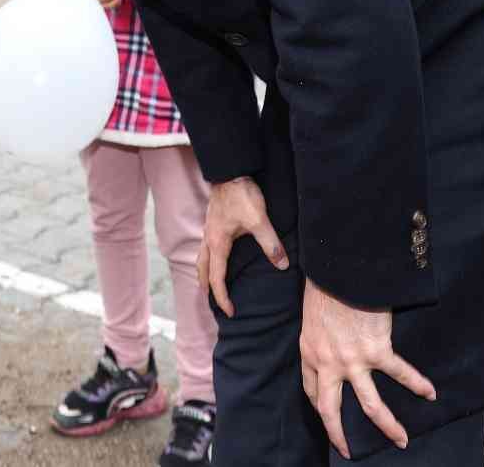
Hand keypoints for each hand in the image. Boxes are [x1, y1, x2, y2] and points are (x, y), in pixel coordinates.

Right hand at [196, 176, 288, 314]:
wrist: (229, 171)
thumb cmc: (242, 196)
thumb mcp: (259, 221)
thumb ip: (270, 244)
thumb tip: (282, 265)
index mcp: (217, 243)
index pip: (217, 278)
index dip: (223, 297)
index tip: (231, 311)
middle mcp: (208, 239)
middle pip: (202, 270)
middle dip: (207, 288)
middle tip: (215, 302)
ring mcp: (208, 230)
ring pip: (201, 257)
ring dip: (205, 273)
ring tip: (211, 283)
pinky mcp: (213, 222)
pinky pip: (206, 246)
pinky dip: (209, 259)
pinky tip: (218, 256)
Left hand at [299, 278, 435, 458]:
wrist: (340, 272)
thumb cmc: (324, 286)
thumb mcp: (312, 314)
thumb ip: (321, 334)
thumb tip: (332, 337)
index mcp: (310, 352)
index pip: (312, 389)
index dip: (320, 404)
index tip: (327, 413)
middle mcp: (329, 362)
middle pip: (332, 409)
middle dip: (339, 434)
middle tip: (348, 450)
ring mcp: (353, 361)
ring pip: (370, 404)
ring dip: (387, 425)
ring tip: (400, 440)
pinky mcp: (377, 351)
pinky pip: (400, 373)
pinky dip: (418, 384)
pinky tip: (430, 393)